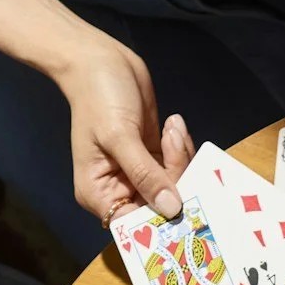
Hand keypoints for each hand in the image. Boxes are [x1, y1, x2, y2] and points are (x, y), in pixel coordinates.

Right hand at [52, 34, 192, 222]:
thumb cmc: (98, 97)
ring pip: (174, 184)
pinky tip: (173, 124)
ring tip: (170, 127)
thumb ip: (146, 174)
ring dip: (180, 158)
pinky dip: (181, 148)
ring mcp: (138, 172)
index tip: (186, 210)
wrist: (98, 60)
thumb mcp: (120, 136)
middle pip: (160, 205)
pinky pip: (177, 165)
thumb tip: (171, 209)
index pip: (134, 224)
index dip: (160, 221)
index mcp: (100, 193)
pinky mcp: (153, 155)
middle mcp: (119, 188)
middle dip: (176, 180)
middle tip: (173, 145)